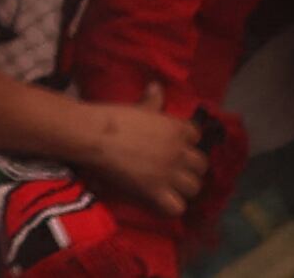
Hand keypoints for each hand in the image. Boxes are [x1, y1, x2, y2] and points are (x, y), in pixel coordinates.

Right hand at [71, 104, 207, 220]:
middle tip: (175, 168)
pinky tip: (160, 200)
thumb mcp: (137, 106)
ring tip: (170, 186)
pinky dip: (170, 206)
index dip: (186, 140)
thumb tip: (157, 86)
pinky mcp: (156, 190)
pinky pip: (177, 207)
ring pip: (193, 187)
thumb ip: (152, 100)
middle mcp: (179, 151)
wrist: (92, 134)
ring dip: (183, 188)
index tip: (175, 143)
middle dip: (190, 167)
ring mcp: (169, 173)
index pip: (196, 135)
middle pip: (201, 165)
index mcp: (176, 128)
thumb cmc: (113, 116)